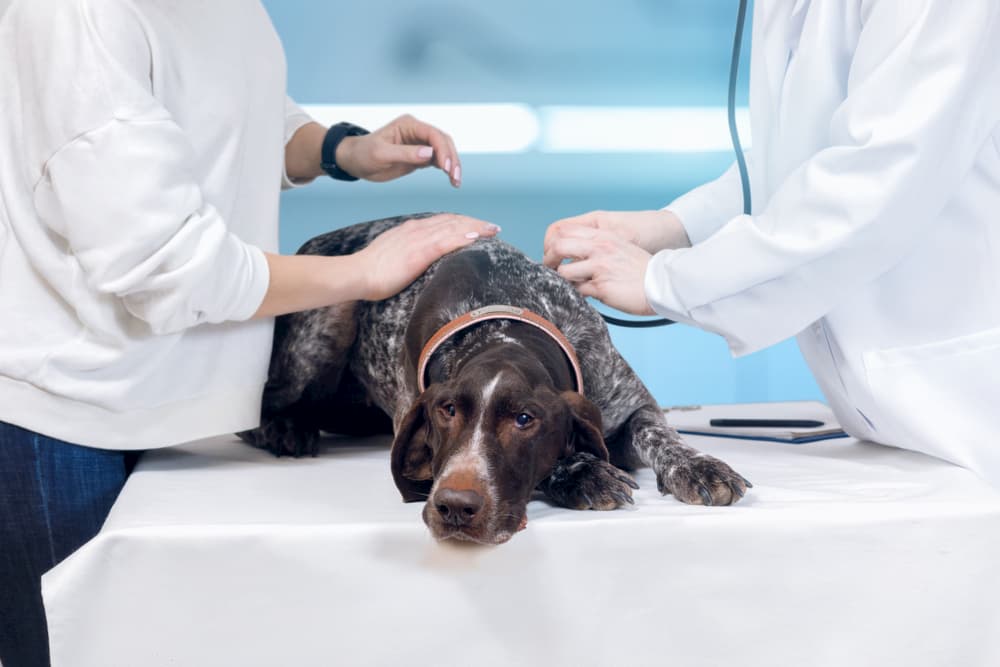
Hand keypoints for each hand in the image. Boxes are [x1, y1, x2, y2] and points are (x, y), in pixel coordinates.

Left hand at [337, 115, 461, 186]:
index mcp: (409, 125)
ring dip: (452, 165)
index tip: (447, 168)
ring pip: (444, 151)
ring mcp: (420, 143)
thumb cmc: (363, 154)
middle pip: (443, 141)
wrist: (355, 161)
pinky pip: (439, 160)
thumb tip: (429, 153)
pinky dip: (447, 169)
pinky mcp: (420, 156)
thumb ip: (405, 153)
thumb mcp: (381, 155)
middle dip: (452, 159)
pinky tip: (451, 180)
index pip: (433, 134)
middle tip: (455, 178)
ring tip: (456, 182)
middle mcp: (417, 131)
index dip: (443, 150)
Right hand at [356, 214, 498, 299]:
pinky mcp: (419, 251)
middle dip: (474, 222)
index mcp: (410, 230)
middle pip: (452, 221)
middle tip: (493, 227)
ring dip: (476, 227)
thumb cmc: (371, 272)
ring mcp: (418, 239)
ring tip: (493, 229)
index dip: (462, 222)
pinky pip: (446, 241)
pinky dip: (463, 236)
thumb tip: (417, 262)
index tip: (477, 226)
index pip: (442, 221)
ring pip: (453, 227)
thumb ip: (408, 254)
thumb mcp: (393, 256)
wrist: (357, 273)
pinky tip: (477, 236)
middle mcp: (416, 229)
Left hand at [545, 226, 655, 315]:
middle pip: (558, 247)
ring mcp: (599, 267)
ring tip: (570, 286)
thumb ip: (597, 247)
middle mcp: (599, 248)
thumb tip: (575, 256)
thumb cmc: (641, 269)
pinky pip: (577, 291)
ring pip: (564, 272)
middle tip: (551, 271)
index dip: (553, 244)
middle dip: (549, 260)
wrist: (662, 283)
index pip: (565, 231)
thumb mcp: (619, 247)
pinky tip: (582, 295)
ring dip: (563, 281)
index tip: (553, 255)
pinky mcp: (601, 287)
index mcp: (603, 236)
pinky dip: (575, 294)